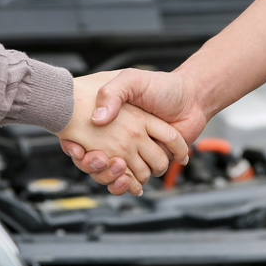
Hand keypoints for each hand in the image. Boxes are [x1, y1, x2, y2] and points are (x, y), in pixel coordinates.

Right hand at [56, 71, 188, 194]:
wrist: (192, 98)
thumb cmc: (162, 86)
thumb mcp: (131, 79)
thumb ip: (112, 93)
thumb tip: (97, 119)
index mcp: (110, 118)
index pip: (79, 137)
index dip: (73, 146)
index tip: (76, 149)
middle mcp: (119, 136)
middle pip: (94, 161)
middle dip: (93, 166)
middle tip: (97, 159)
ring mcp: (134, 151)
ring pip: (111, 174)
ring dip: (111, 177)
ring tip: (116, 167)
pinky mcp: (149, 162)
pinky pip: (132, 181)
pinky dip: (128, 185)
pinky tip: (127, 180)